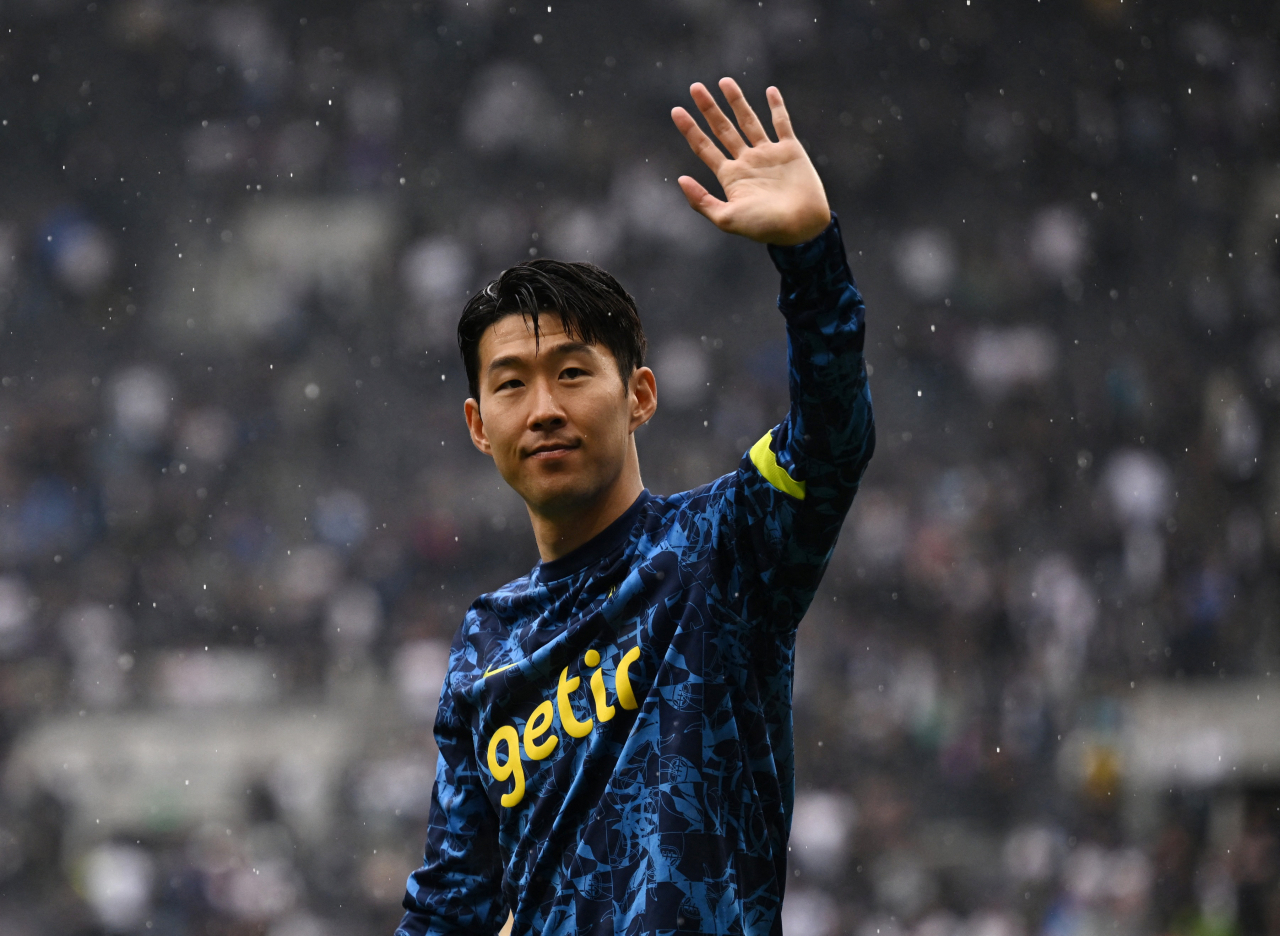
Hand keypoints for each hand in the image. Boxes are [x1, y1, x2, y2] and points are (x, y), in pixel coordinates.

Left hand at [671, 79, 830, 246]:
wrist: (801, 227)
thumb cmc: (764, 227)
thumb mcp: (726, 219)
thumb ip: (702, 201)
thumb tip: (680, 179)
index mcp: (731, 177)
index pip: (704, 148)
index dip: (690, 130)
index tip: (676, 111)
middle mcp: (747, 162)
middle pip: (723, 129)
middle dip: (708, 108)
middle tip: (695, 87)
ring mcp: (768, 154)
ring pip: (749, 121)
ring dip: (736, 101)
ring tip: (724, 81)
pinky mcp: (790, 150)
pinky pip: (782, 123)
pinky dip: (777, 107)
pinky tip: (770, 91)